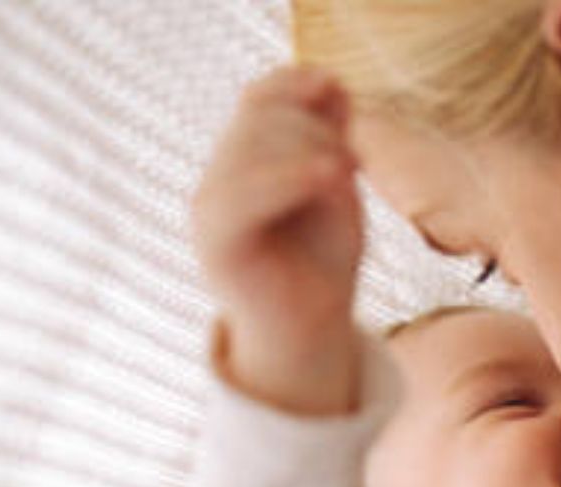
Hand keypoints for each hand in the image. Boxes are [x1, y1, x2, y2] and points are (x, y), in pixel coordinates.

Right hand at [191, 67, 364, 410]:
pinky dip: (292, 176)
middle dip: (315, 128)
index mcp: (240, 162)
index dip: (296, 83)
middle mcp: (217, 179)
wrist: (312, 332)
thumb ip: (328, 135)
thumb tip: (330, 81)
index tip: (339, 91)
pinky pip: (244, 193)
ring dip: (310, 149)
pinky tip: (332, 178)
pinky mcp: (215, 241)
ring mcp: (210, 208)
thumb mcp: (335, 186)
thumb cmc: (325, 260)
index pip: (259, 97)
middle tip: (350, 167)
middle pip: (260, 117)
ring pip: (252, 146)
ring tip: (344, 180)